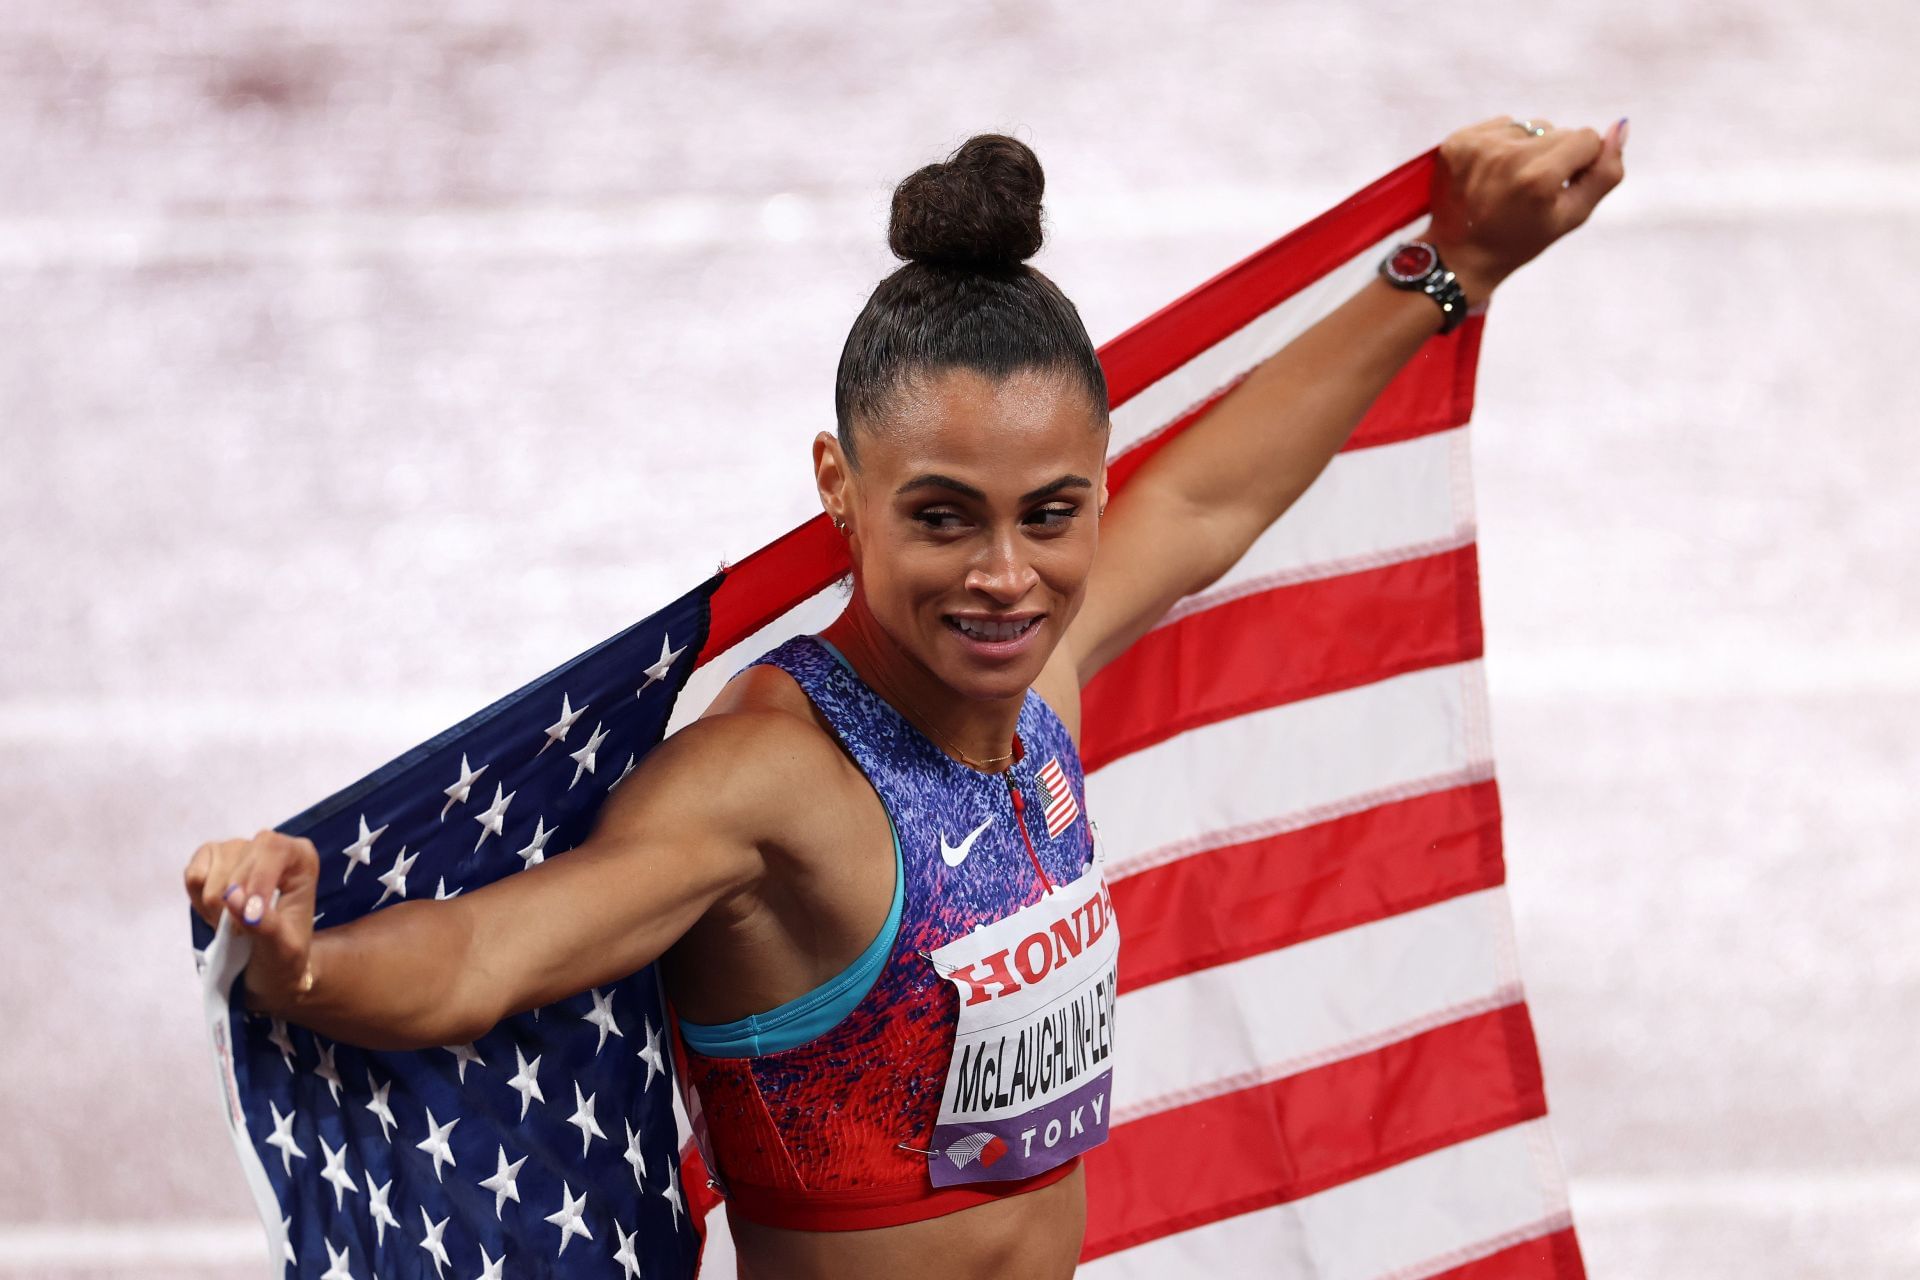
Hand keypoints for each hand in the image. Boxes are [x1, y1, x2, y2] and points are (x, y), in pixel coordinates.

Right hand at [184, 829, 319, 1013]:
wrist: (266, 968)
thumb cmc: (282, 955)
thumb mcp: (283, 949)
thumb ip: (264, 924)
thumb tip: (232, 898)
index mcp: (301, 857)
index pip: (273, 849)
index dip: (257, 880)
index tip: (251, 917)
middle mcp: (271, 846)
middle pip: (239, 857)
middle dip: (233, 902)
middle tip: (243, 930)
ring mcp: (238, 850)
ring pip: (211, 872)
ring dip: (216, 908)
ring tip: (234, 923)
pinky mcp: (211, 861)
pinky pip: (193, 876)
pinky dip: (199, 902)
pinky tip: (218, 914)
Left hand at [1419, 114, 1627, 303]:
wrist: (1459, 256)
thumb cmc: (1521, 239)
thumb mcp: (1572, 216)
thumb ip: (1605, 173)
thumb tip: (1621, 125)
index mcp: (1538, 178)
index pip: (1586, 138)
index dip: (1579, 163)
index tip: (1558, 187)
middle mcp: (1507, 156)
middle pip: (1558, 131)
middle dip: (1553, 156)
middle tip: (1529, 191)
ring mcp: (1477, 147)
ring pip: (1529, 127)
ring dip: (1527, 149)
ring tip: (1509, 182)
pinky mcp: (1457, 142)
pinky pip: (1501, 125)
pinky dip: (1502, 144)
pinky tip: (1490, 173)